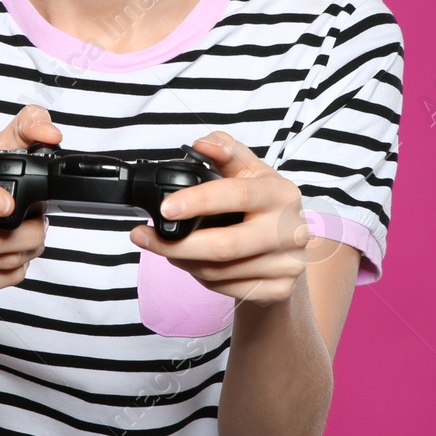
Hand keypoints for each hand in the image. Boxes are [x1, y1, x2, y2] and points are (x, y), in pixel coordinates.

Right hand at [0, 105, 60, 300]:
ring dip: (29, 248)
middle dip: (29, 230)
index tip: (6, 204)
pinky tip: (14, 252)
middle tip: (40, 220)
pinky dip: (19, 267)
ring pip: (0, 260)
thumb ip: (25, 128)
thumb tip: (49, 134)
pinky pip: (2, 279)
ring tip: (30, 234)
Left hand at [129, 131, 309, 307]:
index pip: (238, 195)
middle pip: (225, 245)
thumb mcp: (249, 171)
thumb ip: (224, 151)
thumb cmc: (263, 204)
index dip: (198, 201)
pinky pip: (225, 288)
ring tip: (171, 247)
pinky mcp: (279, 290)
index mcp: (281, 193)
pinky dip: (201, 276)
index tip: (165, 207)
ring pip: (219, 271)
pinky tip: (195, 262)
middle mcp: (290, 230)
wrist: (289, 247)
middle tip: (145, 237)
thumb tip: (201, 145)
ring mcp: (287, 264)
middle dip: (176, 244)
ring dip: (183, 260)